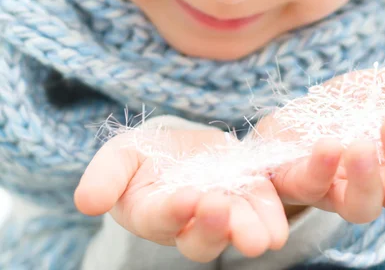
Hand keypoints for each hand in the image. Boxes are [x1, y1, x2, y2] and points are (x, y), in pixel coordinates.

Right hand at [74, 126, 289, 261]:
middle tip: (227, 211)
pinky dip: (279, 202)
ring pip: (242, 229)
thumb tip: (86, 202)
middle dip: (216, 227)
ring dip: (255, 228)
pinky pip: (269, 204)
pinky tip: (296, 188)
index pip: (163, 218)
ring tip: (267, 231)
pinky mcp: (253, 194)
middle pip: (205, 237)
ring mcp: (227, 209)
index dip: (175, 211)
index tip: (188, 198)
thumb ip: (105, 176)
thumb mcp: (121, 156)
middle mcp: (192, 222)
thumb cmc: (144, 156)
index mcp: (154, 213)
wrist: (179, 148)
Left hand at [257, 66, 384, 223]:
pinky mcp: (301, 183)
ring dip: (366, 180)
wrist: (290, 115)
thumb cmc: (344, 107)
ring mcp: (337, 188)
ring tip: (361, 146)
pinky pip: (313, 187)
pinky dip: (322, 169)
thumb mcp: (383, 86)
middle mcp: (374, 183)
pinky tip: (328, 145)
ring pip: (361, 207)